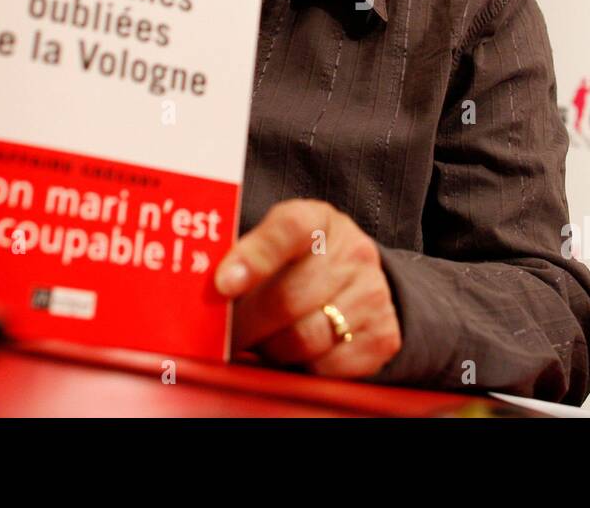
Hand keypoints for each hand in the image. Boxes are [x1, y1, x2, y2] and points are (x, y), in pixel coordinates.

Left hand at [216, 199, 401, 378]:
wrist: (360, 279)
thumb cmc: (300, 262)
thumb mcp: (277, 243)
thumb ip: (243, 258)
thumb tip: (206, 294)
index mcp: (318, 220)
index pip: (288, 228)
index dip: (254, 257)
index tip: (222, 285)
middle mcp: (353, 252)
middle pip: (288, 298)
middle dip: (246, 326)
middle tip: (223, 339)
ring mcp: (372, 294)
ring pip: (305, 339)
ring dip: (271, 349)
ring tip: (260, 342)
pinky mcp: (383, 336)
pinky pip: (327, 368)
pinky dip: (301, 368)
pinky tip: (291, 355)